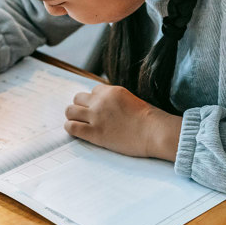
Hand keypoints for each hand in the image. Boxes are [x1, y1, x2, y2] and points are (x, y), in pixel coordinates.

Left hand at [64, 84, 181, 160]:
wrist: (155, 133)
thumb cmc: (149, 120)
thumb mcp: (131, 100)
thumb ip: (115, 100)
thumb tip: (107, 107)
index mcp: (111, 91)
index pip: (93, 91)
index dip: (95, 101)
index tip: (100, 110)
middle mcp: (101, 101)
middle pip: (77, 98)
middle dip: (81, 107)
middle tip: (88, 117)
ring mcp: (96, 117)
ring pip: (70, 111)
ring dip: (73, 117)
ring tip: (80, 124)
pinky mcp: (94, 133)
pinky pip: (71, 127)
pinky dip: (71, 128)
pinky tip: (77, 132)